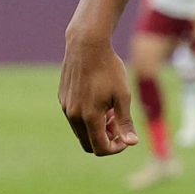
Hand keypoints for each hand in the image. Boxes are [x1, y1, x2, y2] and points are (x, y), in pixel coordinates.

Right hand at [58, 28, 138, 155]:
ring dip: (97, 128)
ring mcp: (65, 107)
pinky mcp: (62, 98)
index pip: (100, 148)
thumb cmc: (109, 69)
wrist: (87, 44)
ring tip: (111, 111)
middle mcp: (73, 115)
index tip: (125, 137)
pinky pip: (74, 117)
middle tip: (119, 125)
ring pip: (81, 131)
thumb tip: (131, 143)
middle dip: (106, 140)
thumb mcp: (122, 95)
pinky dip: (87, 117)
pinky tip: (99, 100)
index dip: (115, 148)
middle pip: (88, 144)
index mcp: (89, 117)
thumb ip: (125, 122)